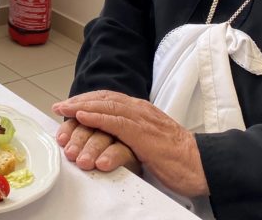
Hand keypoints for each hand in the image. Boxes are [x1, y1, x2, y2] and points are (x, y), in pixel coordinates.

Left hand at [53, 91, 207, 196]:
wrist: (201, 163)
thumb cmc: (177, 156)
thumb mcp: (150, 139)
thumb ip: (133, 132)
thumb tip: (114, 136)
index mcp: (141, 110)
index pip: (109, 99)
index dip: (87, 100)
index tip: (70, 105)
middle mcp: (140, 110)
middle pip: (103, 99)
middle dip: (79, 102)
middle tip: (60, 107)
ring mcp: (142, 120)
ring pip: (106, 106)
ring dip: (82, 108)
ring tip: (65, 110)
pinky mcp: (144, 134)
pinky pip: (116, 122)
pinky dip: (97, 117)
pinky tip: (83, 117)